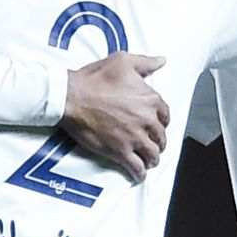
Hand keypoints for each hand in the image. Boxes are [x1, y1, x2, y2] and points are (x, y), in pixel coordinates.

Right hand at [59, 53, 169, 180]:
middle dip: (158, 142)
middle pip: (160, 136)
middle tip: (153, 145)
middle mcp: (146, 119)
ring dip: (152, 159)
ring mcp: (134, 137)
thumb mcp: (122, 61)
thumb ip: (145, 63)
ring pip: (152, 154)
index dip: (162, 122)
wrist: (72, 96)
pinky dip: (139, 173)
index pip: (165, 115)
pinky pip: (136, 167)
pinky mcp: (120, 151)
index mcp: (149, 99)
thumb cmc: (94, 78)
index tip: (157, 126)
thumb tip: (161, 61)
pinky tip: (138, 175)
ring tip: (149, 162)